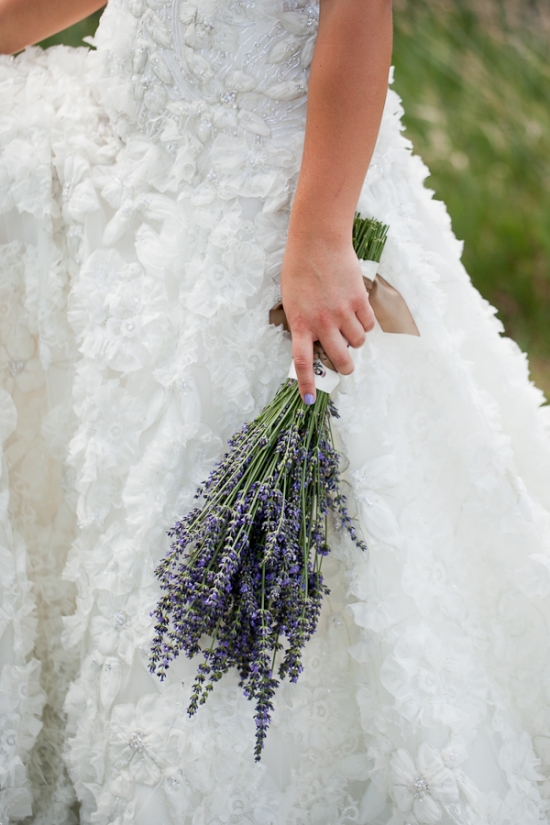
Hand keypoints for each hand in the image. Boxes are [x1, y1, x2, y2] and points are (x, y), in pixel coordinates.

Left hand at [280, 226, 374, 402]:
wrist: (318, 241)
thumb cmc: (299, 268)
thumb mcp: (291, 299)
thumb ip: (303, 322)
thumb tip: (316, 343)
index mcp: (300, 323)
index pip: (303, 362)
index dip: (307, 384)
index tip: (309, 400)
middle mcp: (322, 322)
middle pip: (341, 359)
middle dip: (345, 366)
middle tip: (345, 364)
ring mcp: (342, 312)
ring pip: (358, 342)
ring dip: (355, 339)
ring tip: (348, 325)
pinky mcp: (359, 300)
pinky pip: (369, 325)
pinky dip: (365, 324)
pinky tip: (357, 313)